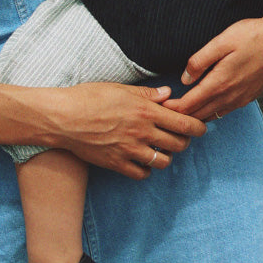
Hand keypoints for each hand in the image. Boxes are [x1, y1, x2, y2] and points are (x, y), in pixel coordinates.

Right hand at [51, 82, 204, 179]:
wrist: (62, 118)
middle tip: (178, 137)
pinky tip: (141, 159)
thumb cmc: (88, 97)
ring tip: (159, 148)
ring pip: (163, 161)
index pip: (184, 123)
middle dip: (184, 141)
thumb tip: (167, 95)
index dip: (198, 127)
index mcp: (145, 110)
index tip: (200, 128)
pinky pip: (142, 174)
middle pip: (178, 144)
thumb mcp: (119, 89)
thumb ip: (147, 94)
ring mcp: (130, 150)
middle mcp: (142, 132)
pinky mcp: (117, 164)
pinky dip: (146, 169)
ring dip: (166, 156)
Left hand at [165, 13, 262, 121]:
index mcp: (219, 84)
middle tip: (161, 113)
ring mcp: (241, 99)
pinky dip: (209, 112)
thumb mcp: (222, 41)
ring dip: (194, 116)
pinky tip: (203, 105)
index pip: (188, 106)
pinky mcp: (249, 97)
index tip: (156, 107)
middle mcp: (230, 97)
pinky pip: (224, 111)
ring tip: (178, 112)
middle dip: (179, 117)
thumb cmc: (252, 35)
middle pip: (198, 115)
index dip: (170, 109)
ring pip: (211, 115)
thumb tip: (184, 79)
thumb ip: (200, 61)